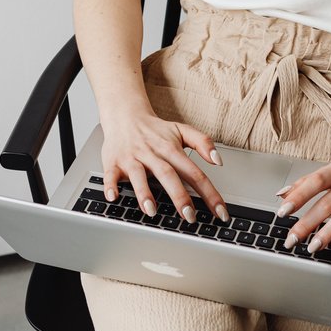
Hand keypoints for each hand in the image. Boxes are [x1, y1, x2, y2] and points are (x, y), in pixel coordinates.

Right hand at [100, 110, 229, 223]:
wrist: (124, 114)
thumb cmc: (154, 129)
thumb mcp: (182, 130)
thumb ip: (203, 142)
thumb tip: (218, 161)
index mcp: (171, 149)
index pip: (195, 173)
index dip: (209, 193)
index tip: (220, 212)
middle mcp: (152, 155)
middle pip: (168, 175)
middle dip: (179, 196)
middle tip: (189, 216)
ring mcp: (132, 159)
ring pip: (139, 176)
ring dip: (144, 193)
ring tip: (152, 211)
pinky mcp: (113, 162)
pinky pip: (110, 174)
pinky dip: (110, 186)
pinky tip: (113, 197)